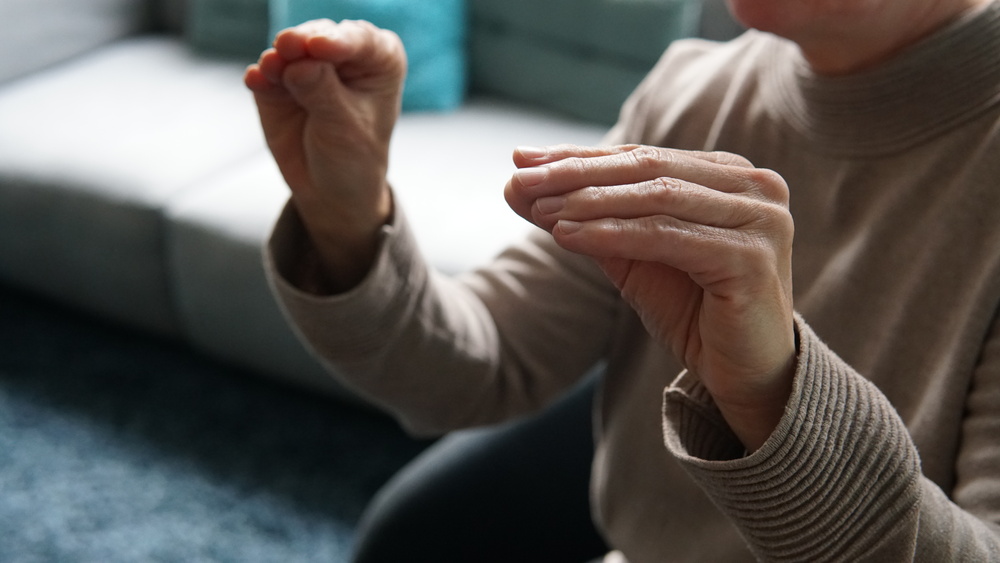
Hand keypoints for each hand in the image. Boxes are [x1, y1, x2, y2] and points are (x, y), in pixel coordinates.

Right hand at [244, 19, 405, 289]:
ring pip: (289, 49)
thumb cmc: (354, 157)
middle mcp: (343, 54)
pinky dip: (260, 76)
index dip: (340, 40)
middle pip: (320, 35)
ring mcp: (307, 64)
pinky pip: (265, 74)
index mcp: (378, 60)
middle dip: (303, 41)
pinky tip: (256, 81)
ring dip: (277, 57)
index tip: (320, 48)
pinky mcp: (277, 81)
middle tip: (289, 47)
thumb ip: (323, 94)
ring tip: (270, 68)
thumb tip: (299, 65)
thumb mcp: (346, 129)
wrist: (330, 190)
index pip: (361, 40)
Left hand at [505, 145, 796, 450]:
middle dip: (577, 173)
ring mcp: (760, 220)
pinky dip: (613, 234)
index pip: (641, 156)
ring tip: (537, 208)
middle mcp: (754, 186)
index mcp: (729, 176)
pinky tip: (567, 236)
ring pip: (656, 198)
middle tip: (520, 178)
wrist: (745, 374)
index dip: (579, 156)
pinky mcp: (752, 258)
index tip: (521, 160)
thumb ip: (584, 216)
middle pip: (648, 168)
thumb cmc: (693, 310)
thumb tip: (516, 182)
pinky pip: (667, 237)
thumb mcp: (631, 255)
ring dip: (589, 202)